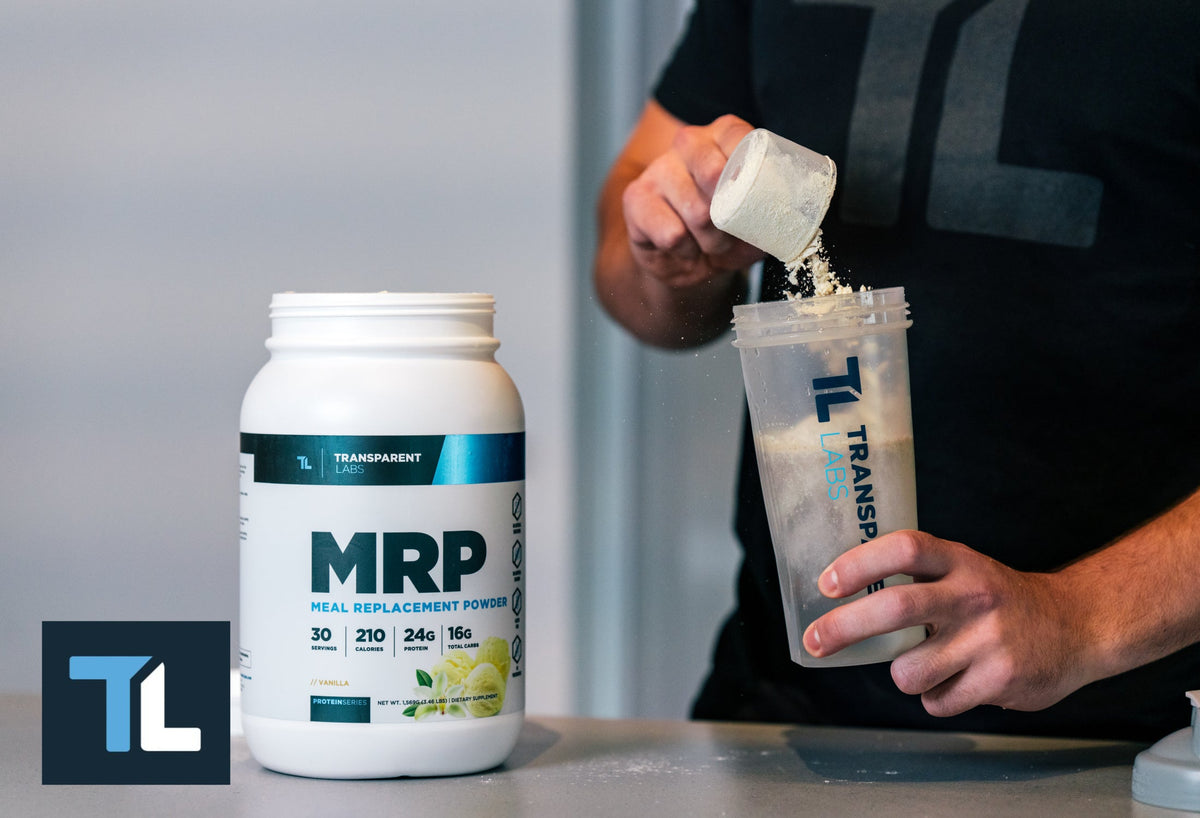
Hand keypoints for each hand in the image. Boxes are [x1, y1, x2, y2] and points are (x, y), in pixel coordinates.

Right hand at [622, 114, 763, 289]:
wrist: (687, 260)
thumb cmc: (727, 231)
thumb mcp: (758, 218)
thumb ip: (777, 208)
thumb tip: (801, 211)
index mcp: (721, 136)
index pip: (737, 135)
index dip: (749, 167)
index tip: (755, 194)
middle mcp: (687, 144)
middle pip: (713, 171)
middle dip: (728, 216)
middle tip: (731, 234)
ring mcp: (659, 169)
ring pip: (695, 211)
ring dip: (711, 241)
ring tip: (711, 245)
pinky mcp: (635, 198)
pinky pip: (671, 233)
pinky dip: (685, 251)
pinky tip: (684, 248)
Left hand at [801, 530, 1092, 716]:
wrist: (1077, 626)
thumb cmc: (1000, 600)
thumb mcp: (964, 570)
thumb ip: (917, 578)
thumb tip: (844, 598)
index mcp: (960, 561)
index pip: (905, 549)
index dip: (860, 564)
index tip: (826, 584)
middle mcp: (974, 594)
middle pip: (896, 608)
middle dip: (844, 627)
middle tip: (815, 641)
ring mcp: (988, 639)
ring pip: (909, 670)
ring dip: (905, 675)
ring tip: (928, 664)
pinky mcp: (1000, 678)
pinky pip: (937, 701)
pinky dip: (936, 697)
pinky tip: (959, 681)